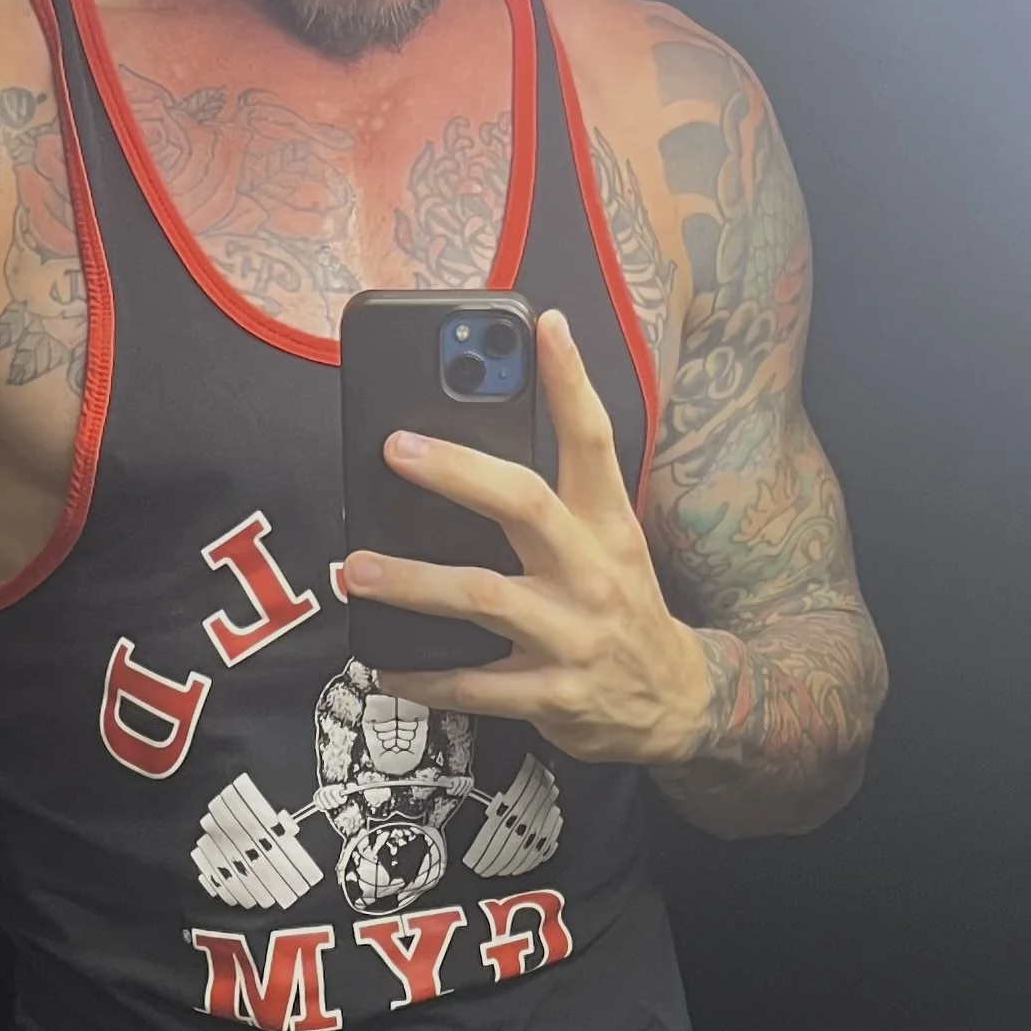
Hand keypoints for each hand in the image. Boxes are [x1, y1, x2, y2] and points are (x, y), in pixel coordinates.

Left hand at [342, 308, 712, 766]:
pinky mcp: (551, 695)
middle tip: (395, 448)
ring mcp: (572, 637)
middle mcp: (592, 574)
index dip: (571, 383)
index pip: (593, 443)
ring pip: (484, 597)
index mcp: (608, 527)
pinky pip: (475, 685)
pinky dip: (425, 677)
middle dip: (457, 472)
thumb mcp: (610, 547)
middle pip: (524, 504)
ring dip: (413, 583)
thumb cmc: (622, 611)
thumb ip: (558, 503)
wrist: (672, 703)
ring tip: (358, 570)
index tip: (546, 327)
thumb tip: (474, 453)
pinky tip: (385, 665)